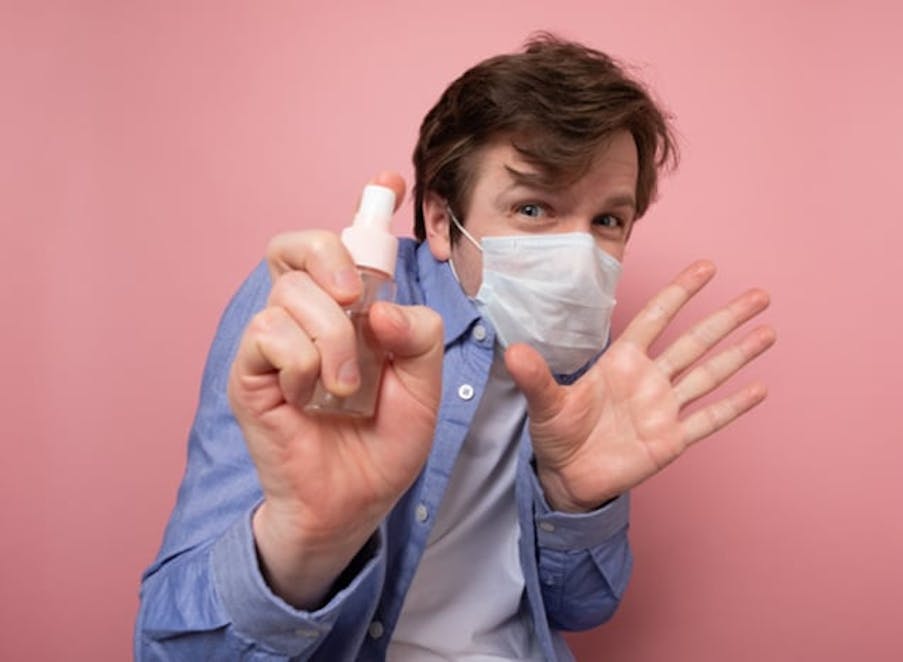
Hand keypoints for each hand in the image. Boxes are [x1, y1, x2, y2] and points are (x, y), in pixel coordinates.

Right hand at [227, 173, 443, 607]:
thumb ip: (417, 337)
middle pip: (297, 245)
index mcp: (352, 312)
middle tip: (357, 295)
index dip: (366, 206)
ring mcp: (275, 342)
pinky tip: (311, 394)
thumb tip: (376, 306)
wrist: (353, 503)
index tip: (387, 181)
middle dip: (330, 255)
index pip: (347, 246)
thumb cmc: (383, 443)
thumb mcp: (424, 388)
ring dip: (331, 338)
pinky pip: (268, 334)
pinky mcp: (251, 373)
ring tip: (346, 388)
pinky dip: (300, 360)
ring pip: (289, 294)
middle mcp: (309, 316)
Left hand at [505, 260, 774, 512]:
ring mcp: (663, 408)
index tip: (706, 268)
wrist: (566, 477)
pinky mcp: (671, 440)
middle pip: (694, 341)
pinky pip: (707, 419)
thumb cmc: (557, 434)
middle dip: (726, 318)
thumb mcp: (544, 404)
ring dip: (738, 354)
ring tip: (768, 331)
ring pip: (708, 374)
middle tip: (759, 295)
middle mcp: (648, 379)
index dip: (680, 293)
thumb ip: (534, 378)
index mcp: (621, 362)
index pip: (656, 318)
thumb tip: (513, 352)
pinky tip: (759, 389)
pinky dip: (733, 406)